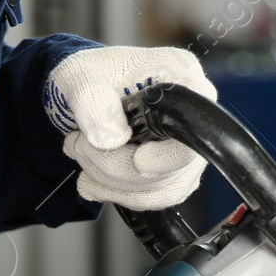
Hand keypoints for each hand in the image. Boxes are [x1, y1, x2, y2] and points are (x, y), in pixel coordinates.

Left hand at [44, 45, 217, 210]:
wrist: (82, 94)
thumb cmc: (88, 76)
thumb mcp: (79, 76)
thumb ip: (91, 100)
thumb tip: (111, 141)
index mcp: (183, 76)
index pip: (196, 127)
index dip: (169, 154)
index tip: (137, 160)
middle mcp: (193, 113)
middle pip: (176, 166)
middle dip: (118, 166)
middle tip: (79, 145)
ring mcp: (186, 147)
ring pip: (162, 189)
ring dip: (112, 182)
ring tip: (80, 154)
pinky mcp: (173, 172)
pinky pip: (153, 198)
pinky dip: (116, 193)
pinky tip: (91, 178)